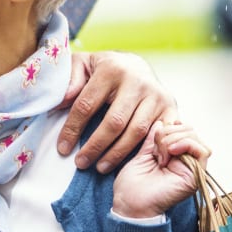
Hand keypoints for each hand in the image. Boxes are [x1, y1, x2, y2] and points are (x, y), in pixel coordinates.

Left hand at [56, 51, 177, 172]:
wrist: (135, 64)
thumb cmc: (102, 69)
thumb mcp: (82, 65)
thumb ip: (70, 81)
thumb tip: (61, 102)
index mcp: (110, 69)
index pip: (87, 105)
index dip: (72, 129)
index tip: (62, 149)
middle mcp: (137, 81)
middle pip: (114, 122)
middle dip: (95, 146)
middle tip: (81, 163)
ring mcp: (156, 94)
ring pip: (136, 132)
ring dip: (117, 154)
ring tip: (100, 167)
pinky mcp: (171, 106)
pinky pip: (157, 136)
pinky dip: (143, 151)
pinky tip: (129, 163)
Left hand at [112, 120, 210, 218]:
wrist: (130, 204)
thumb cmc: (132, 184)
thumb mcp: (142, 153)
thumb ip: (154, 138)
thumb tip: (162, 121)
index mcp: (174, 155)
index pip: (182, 128)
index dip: (169, 124)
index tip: (154, 134)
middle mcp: (186, 161)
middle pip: (190, 130)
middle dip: (170, 131)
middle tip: (156, 147)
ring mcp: (192, 169)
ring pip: (196, 137)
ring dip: (174, 138)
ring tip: (160, 153)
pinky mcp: (196, 176)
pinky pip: (202, 151)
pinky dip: (185, 144)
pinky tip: (169, 152)